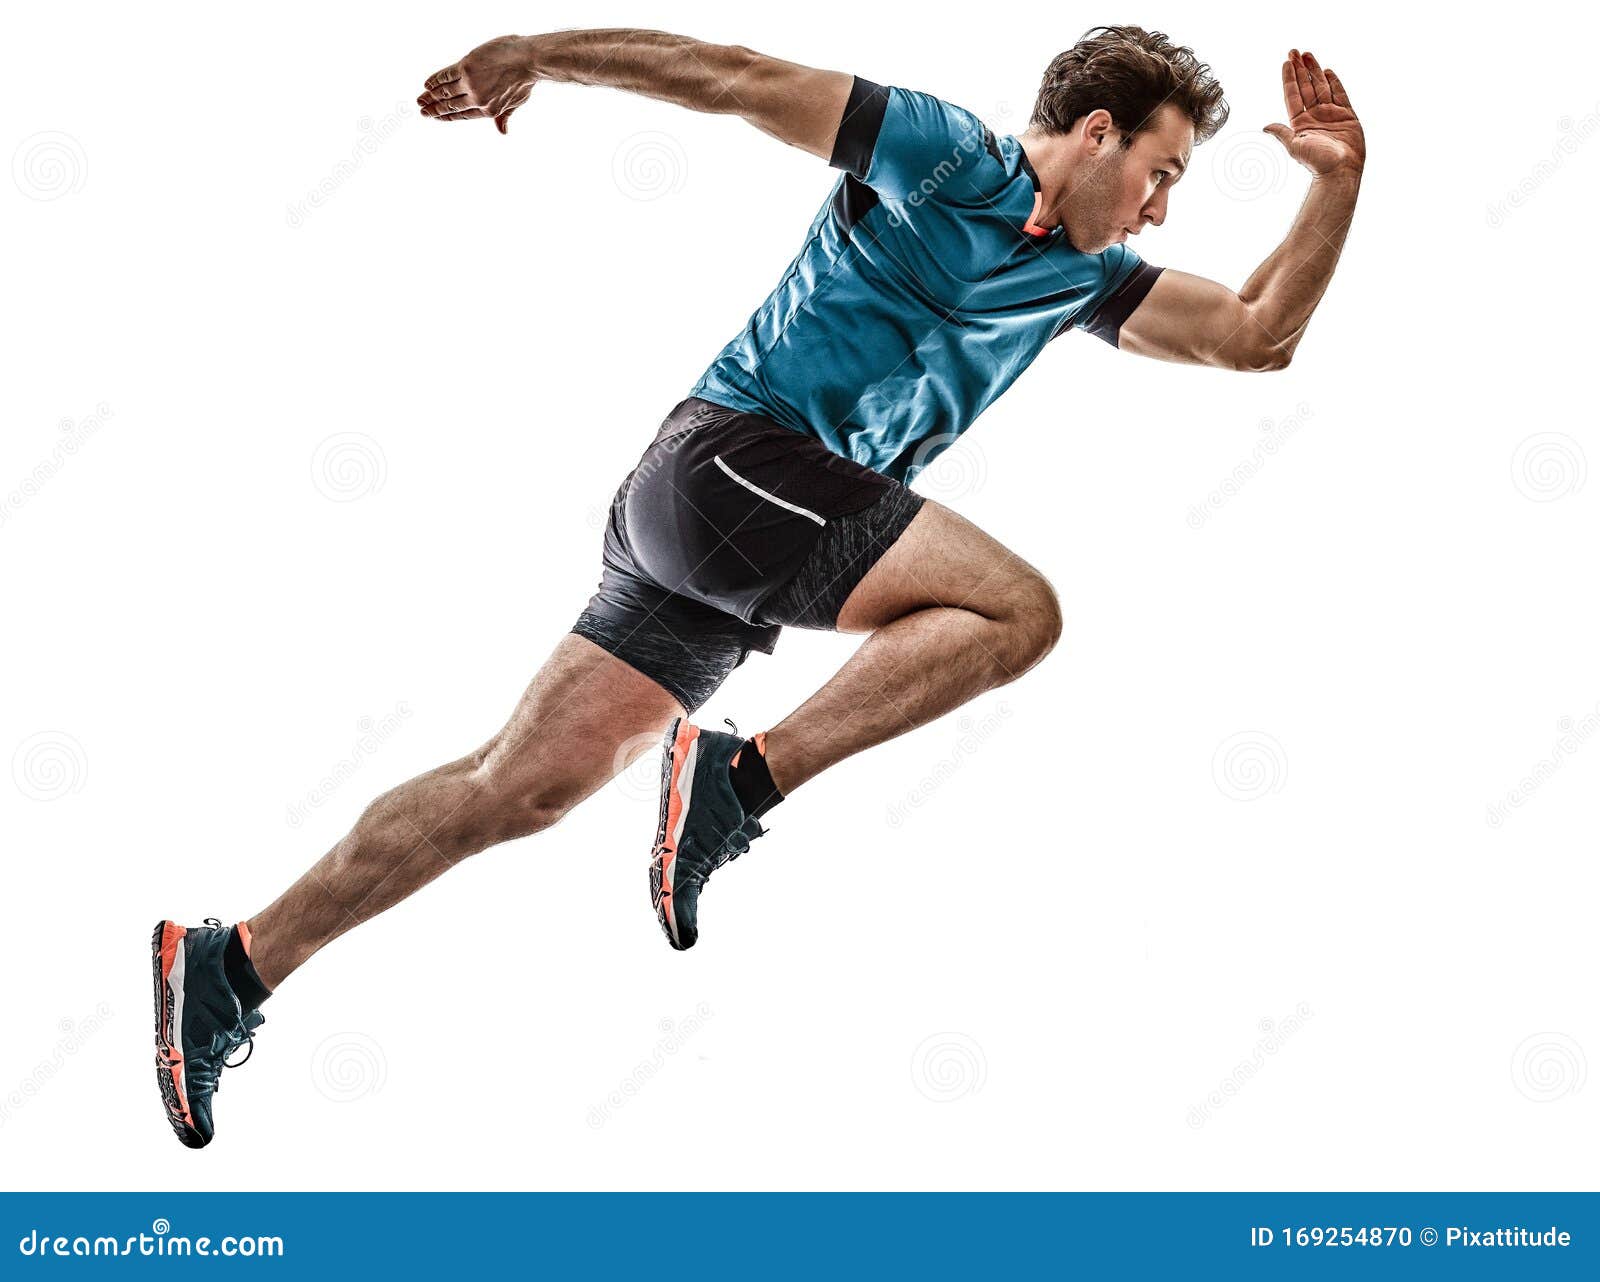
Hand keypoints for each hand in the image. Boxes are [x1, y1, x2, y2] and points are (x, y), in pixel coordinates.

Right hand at [417, 35, 537, 134]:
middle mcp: (477, 99)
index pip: (463, 115)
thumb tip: (503, 132)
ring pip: (446, 92)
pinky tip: (427, 83)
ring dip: (430, 96)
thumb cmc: (525, 80)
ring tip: (420, 100)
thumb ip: (504, 115)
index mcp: (488, 110)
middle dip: (435, 110)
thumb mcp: (516, 102)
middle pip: (451, 106)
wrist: (527, 60)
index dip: (448, 117)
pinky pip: (446, 75)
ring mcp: (470, 83)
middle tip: (423, 112)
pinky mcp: (466, 67)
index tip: (437, 117)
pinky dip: (435, 79)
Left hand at [1264, 50, 1364, 176]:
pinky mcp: (1346, 115)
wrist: (1341, 171)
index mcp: (1300, 122)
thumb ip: (1282, 133)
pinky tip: (1326, 71)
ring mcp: (1330, 114)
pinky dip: (1333, 82)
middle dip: (1300, 69)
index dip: (1289, 78)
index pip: (1293, 94)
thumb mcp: (1295, 147)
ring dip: (1314, 70)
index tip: (1286, 62)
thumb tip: (1265, 126)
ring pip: (1321, 86)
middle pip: (1305, 86)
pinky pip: (1340, 94)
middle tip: (1294, 51)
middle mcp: (1314, 115)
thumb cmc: (1318, 162)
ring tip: (1307, 54)